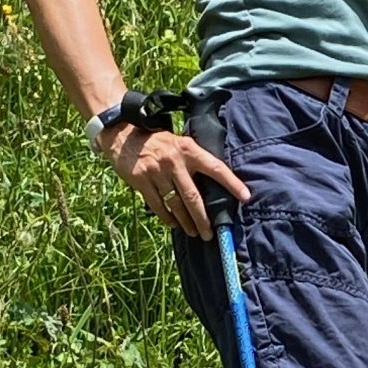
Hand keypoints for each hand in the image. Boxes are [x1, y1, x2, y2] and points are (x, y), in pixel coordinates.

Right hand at [109, 124, 249, 239]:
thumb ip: (192, 159)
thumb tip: (210, 184)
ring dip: (185, 222)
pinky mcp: (142, 181)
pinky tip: (173, 224)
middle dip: (203, 219)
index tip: (245, 196)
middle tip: (209, 234)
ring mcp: (157, 172)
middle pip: (193, 197)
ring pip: (176, 205)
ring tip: (192, 232)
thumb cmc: (155, 140)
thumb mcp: (177, 142)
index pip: (216, 168)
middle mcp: (174, 161)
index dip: (232, 183)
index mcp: (189, 149)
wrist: (122, 134)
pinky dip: (167, 217)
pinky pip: (158, 205)